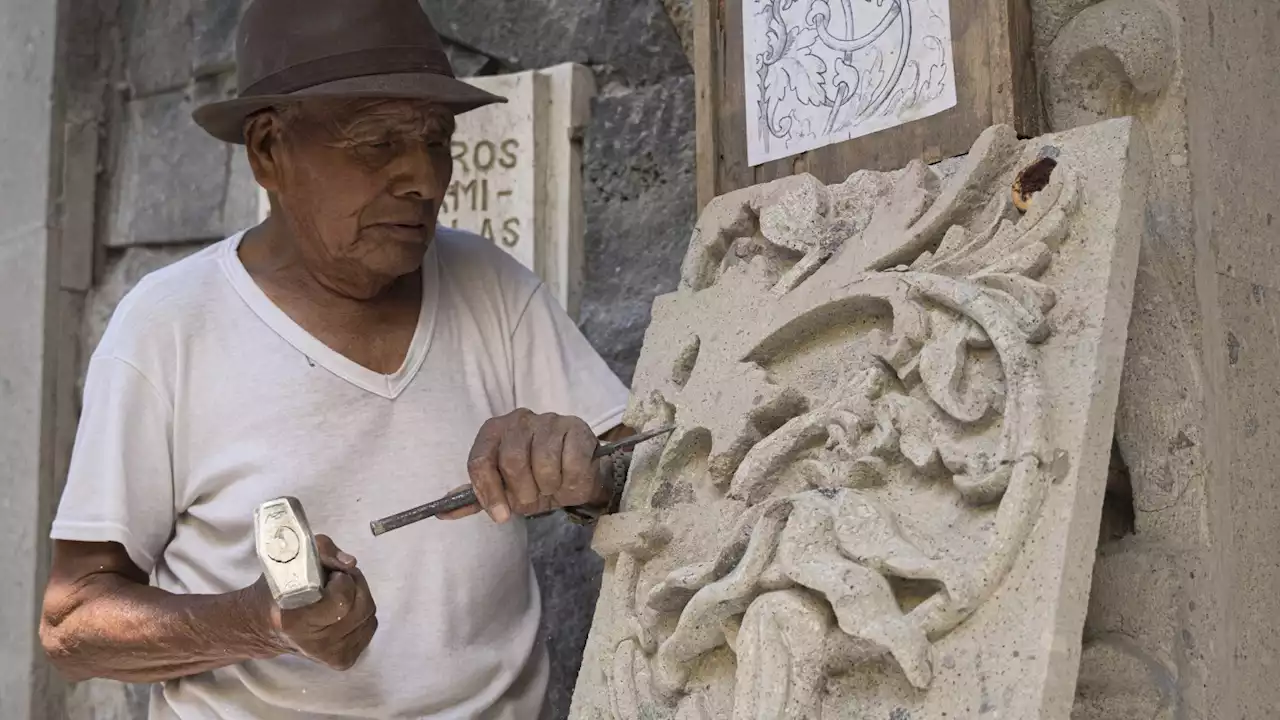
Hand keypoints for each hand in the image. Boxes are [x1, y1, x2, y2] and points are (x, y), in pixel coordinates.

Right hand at [251, 535, 377, 669]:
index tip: (331, 575)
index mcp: (297, 621)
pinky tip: (343, 611)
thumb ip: (324, 551)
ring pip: (369, 617)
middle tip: (338, 580)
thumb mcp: (294, 557)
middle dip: (355, 585)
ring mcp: (331, 656)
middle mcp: (315, 644)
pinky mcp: (343, 660)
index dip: (343, 580)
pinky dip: (361, 614)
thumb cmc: (281, 587)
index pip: (342, 601)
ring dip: (360, 598)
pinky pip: (368, 628)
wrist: (266, 626)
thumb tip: (350, 563)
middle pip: (362, 607)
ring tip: (340, 594)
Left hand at [444, 409, 609, 522]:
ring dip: (550, 487)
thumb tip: (441, 513)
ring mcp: (549, 420)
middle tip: (533, 499)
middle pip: (511, 461)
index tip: (501, 515)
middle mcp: (518, 420)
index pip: (480, 461)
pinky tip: (570, 480)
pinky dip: (570, 482)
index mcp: (494, 431)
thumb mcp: (505, 492)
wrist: (577, 476)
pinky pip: (571, 462)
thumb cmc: (536, 481)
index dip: (489, 492)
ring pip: (543, 463)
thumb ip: (476, 498)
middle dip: (523, 492)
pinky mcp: (575, 427)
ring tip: (553, 487)